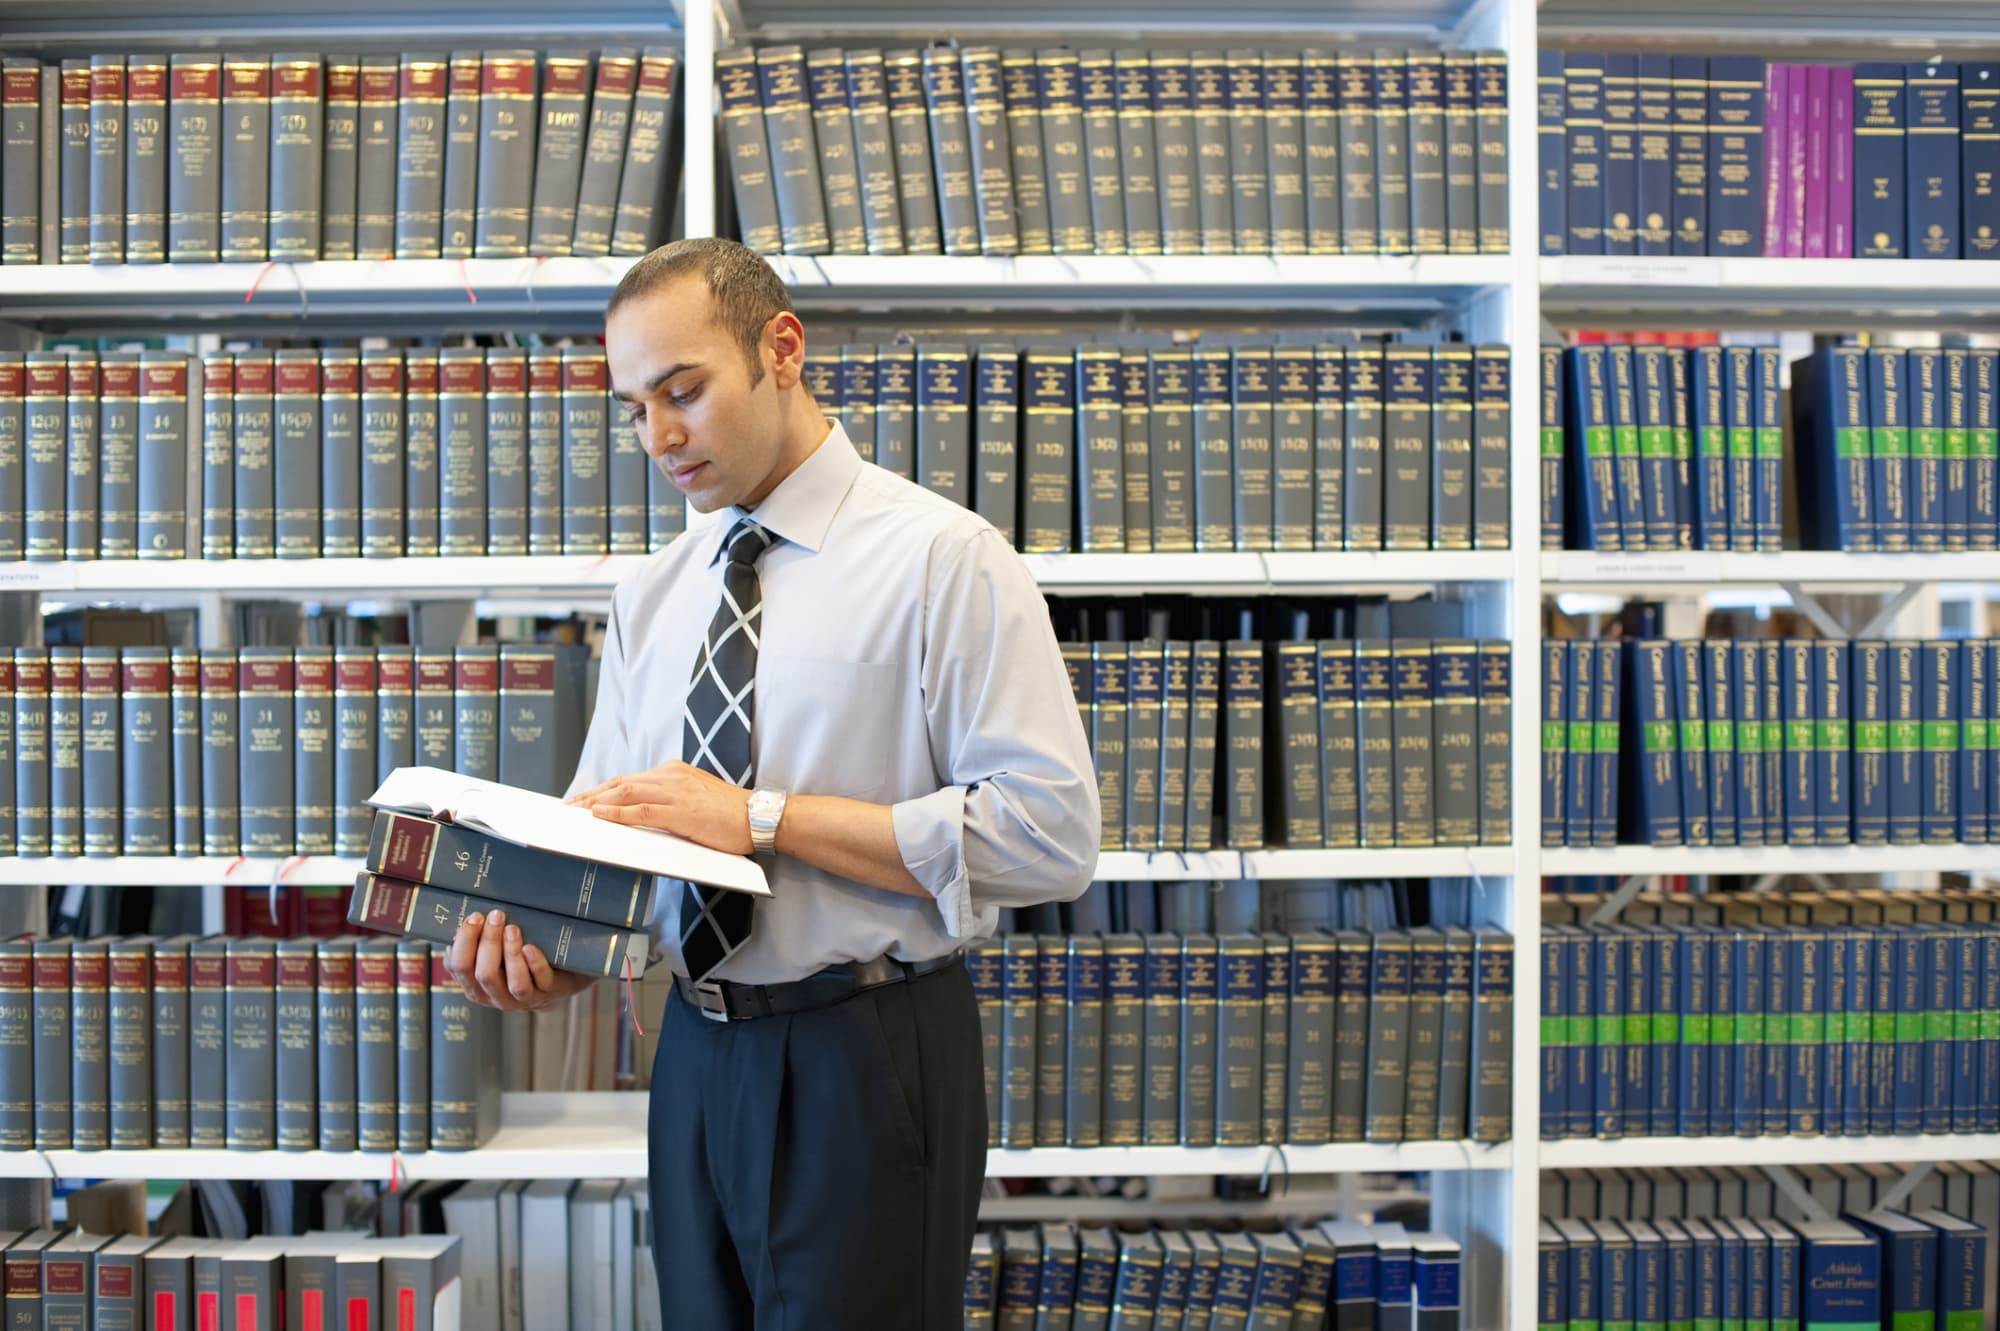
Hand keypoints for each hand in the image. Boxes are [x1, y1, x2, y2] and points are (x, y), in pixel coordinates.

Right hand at [444, 908, 595, 1012]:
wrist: (554, 981)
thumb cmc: (515, 963)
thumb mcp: (490, 957)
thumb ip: (473, 947)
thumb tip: (458, 927)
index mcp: (475, 986)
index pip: (460, 967)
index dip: (464, 941)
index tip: (474, 917)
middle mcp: (496, 996)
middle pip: (485, 974)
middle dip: (488, 942)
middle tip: (496, 916)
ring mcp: (523, 999)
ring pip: (514, 982)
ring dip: (511, 953)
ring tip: (512, 929)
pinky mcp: (547, 993)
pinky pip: (541, 981)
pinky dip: (535, 963)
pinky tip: (531, 947)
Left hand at [567, 759, 755, 853]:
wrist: (760, 817)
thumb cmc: (731, 815)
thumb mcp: (696, 800)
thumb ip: (670, 800)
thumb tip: (643, 814)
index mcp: (674, 773)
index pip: (629, 779)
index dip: (602, 790)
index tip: (582, 800)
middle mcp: (671, 776)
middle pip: (620, 783)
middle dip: (591, 795)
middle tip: (569, 807)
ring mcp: (675, 792)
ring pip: (625, 792)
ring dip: (596, 803)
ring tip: (576, 812)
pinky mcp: (680, 811)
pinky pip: (640, 811)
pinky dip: (616, 813)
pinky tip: (599, 815)